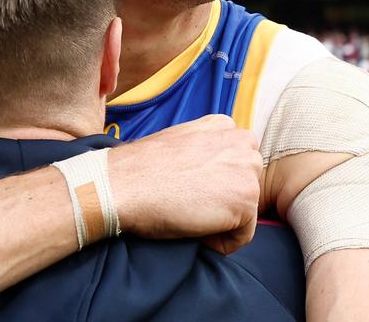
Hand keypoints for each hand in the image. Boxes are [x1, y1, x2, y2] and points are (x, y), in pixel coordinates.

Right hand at [107, 114, 261, 254]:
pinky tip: (194, 230)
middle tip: (190, 206)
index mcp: (223, 126)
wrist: (121, 184)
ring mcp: (246, 170)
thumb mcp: (180, 142)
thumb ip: (205, 150)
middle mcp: (241, 141)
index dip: (215, 185)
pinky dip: (220, 243)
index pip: (237, 165)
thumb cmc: (141, 169)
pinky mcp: (245, 199)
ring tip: (190, 216)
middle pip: (246, 186)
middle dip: (223, 202)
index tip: (190, 191)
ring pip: (245, 211)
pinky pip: (242, 236)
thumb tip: (211, 174)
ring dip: (221, 222)